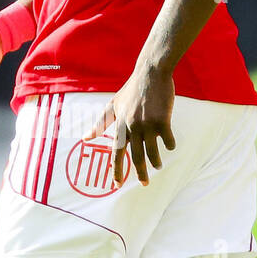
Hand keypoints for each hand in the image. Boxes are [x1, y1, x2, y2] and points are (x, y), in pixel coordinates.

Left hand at [84, 64, 175, 185]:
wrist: (151, 73)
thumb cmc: (132, 90)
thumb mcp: (113, 105)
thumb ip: (100, 123)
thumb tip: (85, 138)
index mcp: (120, 124)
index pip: (116, 152)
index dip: (116, 169)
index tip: (116, 184)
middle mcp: (132, 125)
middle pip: (135, 156)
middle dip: (140, 172)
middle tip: (144, 184)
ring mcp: (147, 123)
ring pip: (152, 151)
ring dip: (155, 162)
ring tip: (158, 167)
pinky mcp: (162, 119)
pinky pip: (167, 139)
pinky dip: (170, 145)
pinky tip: (170, 146)